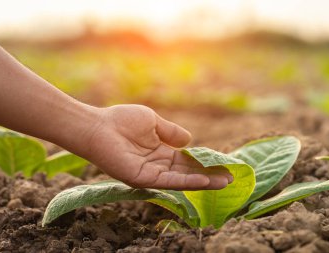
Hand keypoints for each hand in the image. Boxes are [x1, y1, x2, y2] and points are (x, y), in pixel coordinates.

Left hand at [81, 105, 232, 189]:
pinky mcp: (143, 179)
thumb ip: (171, 132)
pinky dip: (187, 182)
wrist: (98, 126)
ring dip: (204, 181)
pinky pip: (169, 181)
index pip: (187, 160)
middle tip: (230, 177)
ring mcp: (151, 174)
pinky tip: (204, 180)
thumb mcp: (153, 122)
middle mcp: (157, 165)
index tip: (223, 162)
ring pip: (182, 179)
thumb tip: (190, 140)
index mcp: (160, 152)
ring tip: (224, 181)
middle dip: (209, 175)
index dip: (205, 161)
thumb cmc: (122, 120)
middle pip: (188, 172)